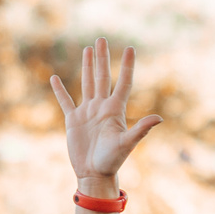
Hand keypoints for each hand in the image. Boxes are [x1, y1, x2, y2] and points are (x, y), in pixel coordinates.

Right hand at [50, 38, 161, 190]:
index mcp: (115, 110)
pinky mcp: (73, 120)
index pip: (123, 82)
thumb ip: (141, 129)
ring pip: (87, 83)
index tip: (130, 49)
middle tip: (102, 39)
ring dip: (87, 66)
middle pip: (103, 77)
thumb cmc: (112, 160)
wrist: (94, 173)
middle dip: (103, 58)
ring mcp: (87, 112)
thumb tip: (159, 118)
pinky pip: (65, 101)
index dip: (127, 66)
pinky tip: (55, 78)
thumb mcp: (127, 143)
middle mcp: (102, 107)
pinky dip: (59, 90)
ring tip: (88, 50)